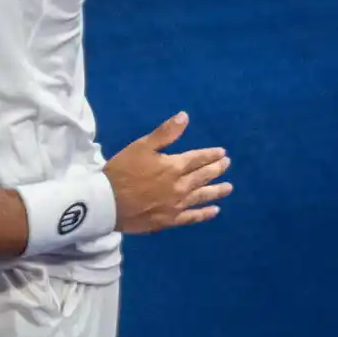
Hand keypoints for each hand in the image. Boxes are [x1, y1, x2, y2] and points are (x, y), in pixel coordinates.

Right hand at [104, 112, 231, 233]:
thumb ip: (165, 133)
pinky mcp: (170, 220)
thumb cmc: (122, 170)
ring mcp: (176, 205)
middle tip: (227, 164)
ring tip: (229, 187)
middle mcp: (180, 186)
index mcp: (173, 166)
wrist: (108, 202)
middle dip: (216, 169)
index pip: (197, 159)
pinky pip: (192, 217)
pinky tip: (214, 211)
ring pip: (202, 196)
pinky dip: (205, 214)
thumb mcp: (141, 146)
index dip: (210, 155)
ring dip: (216, 191)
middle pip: (202, 176)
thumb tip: (185, 116)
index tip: (222, 152)